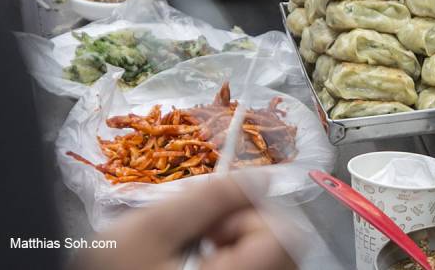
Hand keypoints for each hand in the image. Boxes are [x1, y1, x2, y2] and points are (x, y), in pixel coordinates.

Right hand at [70, 175, 296, 269]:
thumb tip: (259, 173)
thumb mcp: (147, 230)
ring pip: (271, 260)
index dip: (253, 214)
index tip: (213, 219)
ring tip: (193, 251)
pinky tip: (197, 265)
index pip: (287, 236)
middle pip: (287, 248)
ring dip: (238, 243)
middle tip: (202, 233)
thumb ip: (208, 196)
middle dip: (245, 227)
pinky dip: (233, 260)